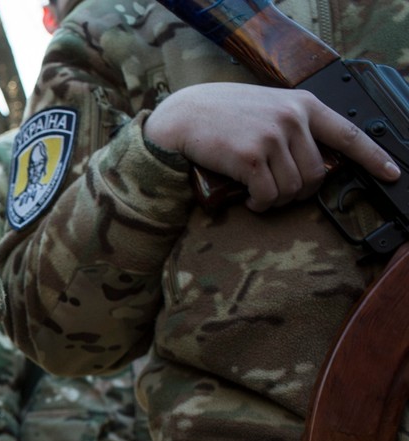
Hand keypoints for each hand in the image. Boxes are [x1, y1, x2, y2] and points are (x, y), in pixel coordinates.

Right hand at [144, 82, 399, 211]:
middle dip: (299, 192)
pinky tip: (249, 199)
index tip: (392, 173)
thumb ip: (293, 126)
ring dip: (276, 201)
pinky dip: (260, 204)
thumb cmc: (222, 115)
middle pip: (317, 174)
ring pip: (293, 188)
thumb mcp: (267, 108)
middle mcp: (292, 119)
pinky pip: (269, 195)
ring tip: (259, 195)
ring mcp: (272, 137)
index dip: (373, 158)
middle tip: (278, 194)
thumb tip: (313, 163)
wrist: (184, 116)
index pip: (348, 134)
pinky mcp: (251, 157)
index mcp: (302, 105)